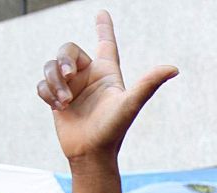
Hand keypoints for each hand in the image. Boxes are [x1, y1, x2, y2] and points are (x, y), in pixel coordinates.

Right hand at [36, 10, 177, 161]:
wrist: (91, 154)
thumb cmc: (113, 130)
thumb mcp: (130, 104)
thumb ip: (149, 84)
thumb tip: (175, 69)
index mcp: (107, 73)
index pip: (106, 43)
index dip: (104, 27)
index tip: (102, 12)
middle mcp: (89, 77)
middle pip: (68, 50)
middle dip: (63, 60)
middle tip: (68, 75)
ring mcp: (72, 87)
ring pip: (51, 66)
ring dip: (54, 82)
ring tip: (65, 102)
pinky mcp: (56, 99)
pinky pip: (42, 83)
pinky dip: (47, 93)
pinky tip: (58, 107)